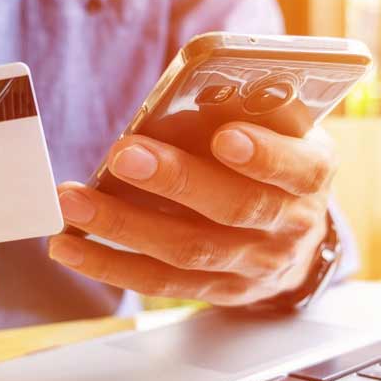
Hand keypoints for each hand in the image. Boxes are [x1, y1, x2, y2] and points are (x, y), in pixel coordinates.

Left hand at [49, 122, 337, 305]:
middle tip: (124, 154)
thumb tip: (197, 89)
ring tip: (74, 201)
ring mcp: (252, 266)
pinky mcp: (217, 291)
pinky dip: (109, 264)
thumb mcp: (288, 129)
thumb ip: (255, 109)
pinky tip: (69, 246)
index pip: (295, 168)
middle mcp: (288, 226)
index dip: (263, 155)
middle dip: (176, 181)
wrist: (300, 239)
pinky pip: (160, 282)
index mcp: (311, 174)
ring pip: (187, 250)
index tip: (225, 136)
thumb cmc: (280, 163)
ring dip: (124, 225)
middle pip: (234, 209)